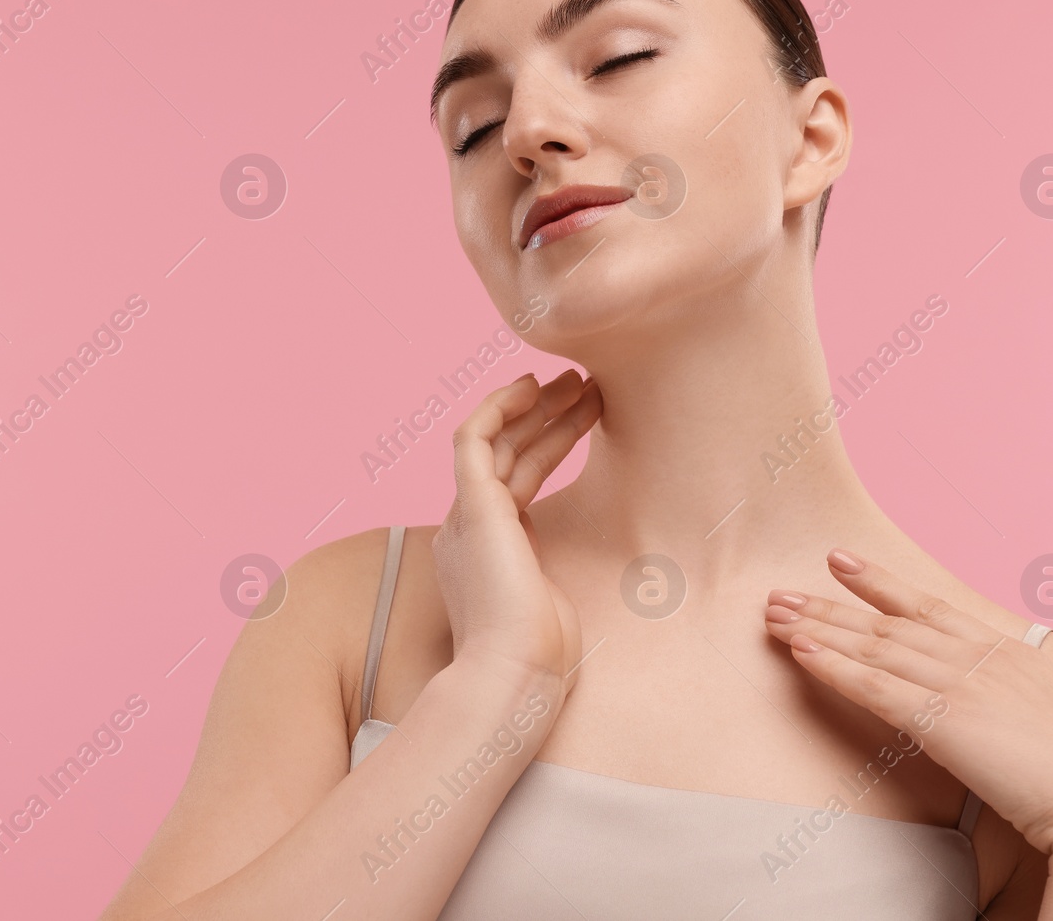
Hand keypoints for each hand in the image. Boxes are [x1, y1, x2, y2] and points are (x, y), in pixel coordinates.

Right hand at [431, 369, 600, 694]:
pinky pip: (474, 438)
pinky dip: (498, 407)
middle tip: (586, 385)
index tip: (586, 414)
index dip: (550, 441)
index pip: (517, 479)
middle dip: (546, 416)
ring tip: (577, 379)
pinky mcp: (471, 507)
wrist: (514, 673)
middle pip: (508, 455)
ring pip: (496, 441)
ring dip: (535, 406)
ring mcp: (466, 517)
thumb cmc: (541, 655)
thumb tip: (571, 574)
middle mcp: (468, 530)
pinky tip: (532, 385)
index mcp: (486, 551)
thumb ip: (551, 578)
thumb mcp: (553, 602)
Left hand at [761, 549, 1052, 855]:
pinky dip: (833, 666)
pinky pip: (873, 687)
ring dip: (817, 630)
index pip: (931, 610)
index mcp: (1012, 655)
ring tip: (773, 615)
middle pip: (887, 625)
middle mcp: (979, 660)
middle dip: (828, 607)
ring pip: (872, 648)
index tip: (842, 562)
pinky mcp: (940, 721)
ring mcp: (958, 686)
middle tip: (781, 592)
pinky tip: (799, 651)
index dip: (882, 585)